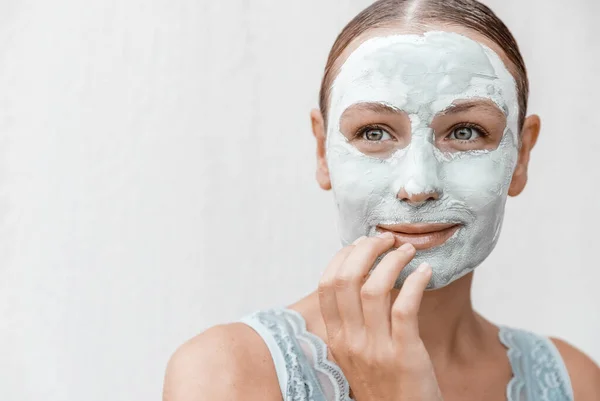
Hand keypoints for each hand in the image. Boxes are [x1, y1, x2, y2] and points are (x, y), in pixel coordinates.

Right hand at [317, 232, 442, 400]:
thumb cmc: (383, 383)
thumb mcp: (356, 353)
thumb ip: (354, 321)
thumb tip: (363, 277)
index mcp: (336, 337)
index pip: (327, 284)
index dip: (343, 256)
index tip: (361, 243)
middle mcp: (350, 340)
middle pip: (347, 279)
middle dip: (367, 250)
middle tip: (386, 239)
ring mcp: (376, 348)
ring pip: (375, 287)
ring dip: (393, 260)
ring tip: (408, 251)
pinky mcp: (404, 354)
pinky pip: (406, 306)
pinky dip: (416, 282)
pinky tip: (425, 272)